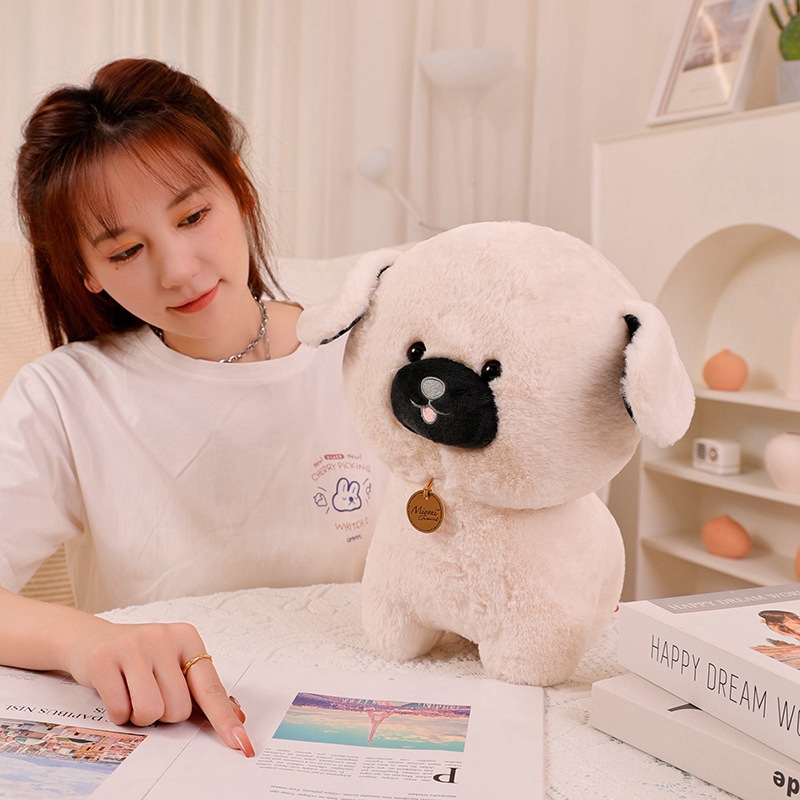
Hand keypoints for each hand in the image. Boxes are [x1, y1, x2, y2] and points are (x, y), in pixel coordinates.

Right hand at [64, 618, 254, 756]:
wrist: (91, 639)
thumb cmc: (140, 657)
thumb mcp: (173, 664)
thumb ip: (202, 689)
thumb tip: (237, 717)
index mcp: (188, 638)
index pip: (210, 688)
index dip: (224, 719)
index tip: (241, 743)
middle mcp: (164, 638)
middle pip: (179, 709)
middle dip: (164, 714)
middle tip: (151, 693)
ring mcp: (133, 646)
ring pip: (151, 713)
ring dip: (141, 716)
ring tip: (134, 694)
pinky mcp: (104, 659)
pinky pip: (121, 711)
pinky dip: (119, 714)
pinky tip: (115, 691)